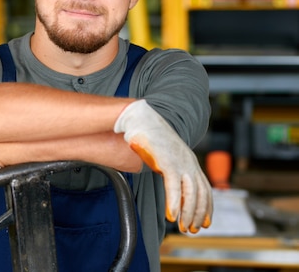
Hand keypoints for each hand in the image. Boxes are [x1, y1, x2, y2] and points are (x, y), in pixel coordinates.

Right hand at [114, 100, 212, 232]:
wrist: (141, 118)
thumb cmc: (149, 138)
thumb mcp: (165, 156)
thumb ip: (170, 169)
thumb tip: (169, 184)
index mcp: (190, 161)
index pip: (205, 188)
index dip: (207, 207)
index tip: (205, 223)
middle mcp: (189, 162)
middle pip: (200, 193)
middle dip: (198, 214)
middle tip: (192, 230)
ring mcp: (180, 161)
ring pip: (190, 192)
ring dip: (188, 212)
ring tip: (183, 226)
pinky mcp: (167, 160)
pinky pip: (174, 186)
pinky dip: (174, 202)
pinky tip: (172, 215)